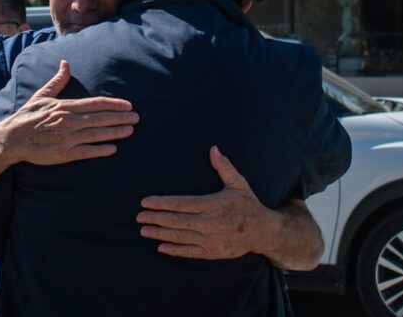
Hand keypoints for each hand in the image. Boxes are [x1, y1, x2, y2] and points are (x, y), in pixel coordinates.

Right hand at [0, 60, 138, 164]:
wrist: (11, 138)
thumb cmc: (27, 116)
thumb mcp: (42, 95)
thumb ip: (58, 81)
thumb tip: (66, 63)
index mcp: (65, 106)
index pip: (95, 103)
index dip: (114, 104)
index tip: (129, 105)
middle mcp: (68, 121)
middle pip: (100, 118)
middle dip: (120, 118)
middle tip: (137, 118)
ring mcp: (66, 138)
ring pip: (96, 134)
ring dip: (115, 132)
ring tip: (130, 131)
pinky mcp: (62, 154)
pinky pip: (85, 152)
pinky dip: (99, 150)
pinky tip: (113, 149)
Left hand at [137, 146, 277, 259]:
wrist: (263, 231)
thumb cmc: (248, 204)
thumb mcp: (238, 183)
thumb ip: (223, 167)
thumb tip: (213, 149)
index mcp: (212, 204)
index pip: (181, 204)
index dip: (161, 203)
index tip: (145, 201)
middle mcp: (209, 223)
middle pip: (176, 221)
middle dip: (155, 218)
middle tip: (139, 216)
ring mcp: (210, 240)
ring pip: (179, 237)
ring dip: (159, 234)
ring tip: (144, 230)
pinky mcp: (212, 252)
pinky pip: (189, 252)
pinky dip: (174, 250)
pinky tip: (160, 247)